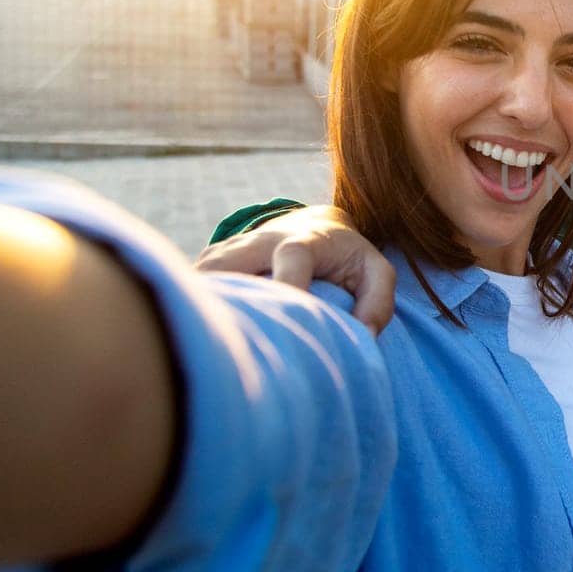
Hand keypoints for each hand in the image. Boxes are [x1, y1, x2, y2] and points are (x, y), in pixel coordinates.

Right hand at [195, 205, 395, 332]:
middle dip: (227, 301)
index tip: (284, 323)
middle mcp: (260, 241)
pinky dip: (193, 306)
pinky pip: (193, 285)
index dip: (288, 287)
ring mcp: (231, 249)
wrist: (315, 224)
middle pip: (229, 266)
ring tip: (209, 347)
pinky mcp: (213, 261)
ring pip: (204, 276)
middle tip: (228, 346)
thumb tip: (363, 337)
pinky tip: (199, 336)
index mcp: (304, 242)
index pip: (292, 261)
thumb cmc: (348, 257)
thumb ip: (378, 300)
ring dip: (202, 307)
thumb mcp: (376, 271)